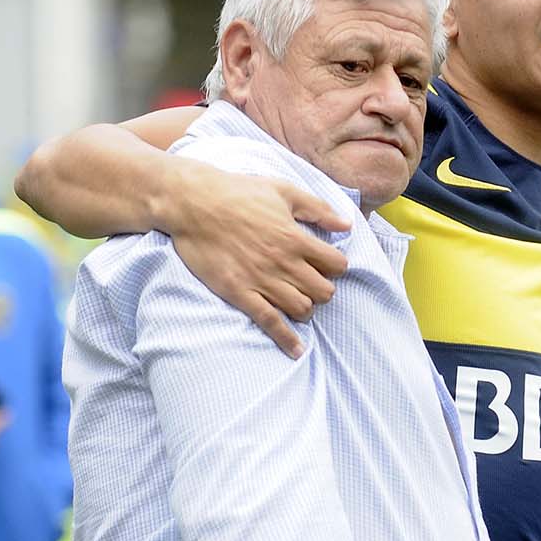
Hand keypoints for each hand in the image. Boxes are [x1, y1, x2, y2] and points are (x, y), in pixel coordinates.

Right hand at [169, 159, 351, 358]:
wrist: (194, 203)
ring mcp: (262, 280)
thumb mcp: (283, 190)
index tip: (328, 265)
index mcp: (296, 238)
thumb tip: (346, 224)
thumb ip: (317, 208)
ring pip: (301, 308)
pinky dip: (286, 339)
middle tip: (312, 284)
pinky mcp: (239, 293)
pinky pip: (270, 322)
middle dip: (323, 290)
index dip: (336, 266)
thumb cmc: (238, 192)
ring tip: (298, 301)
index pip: (336, 265)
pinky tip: (296, 350)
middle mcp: (283, 263)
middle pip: (323, 291)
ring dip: (306, 308)